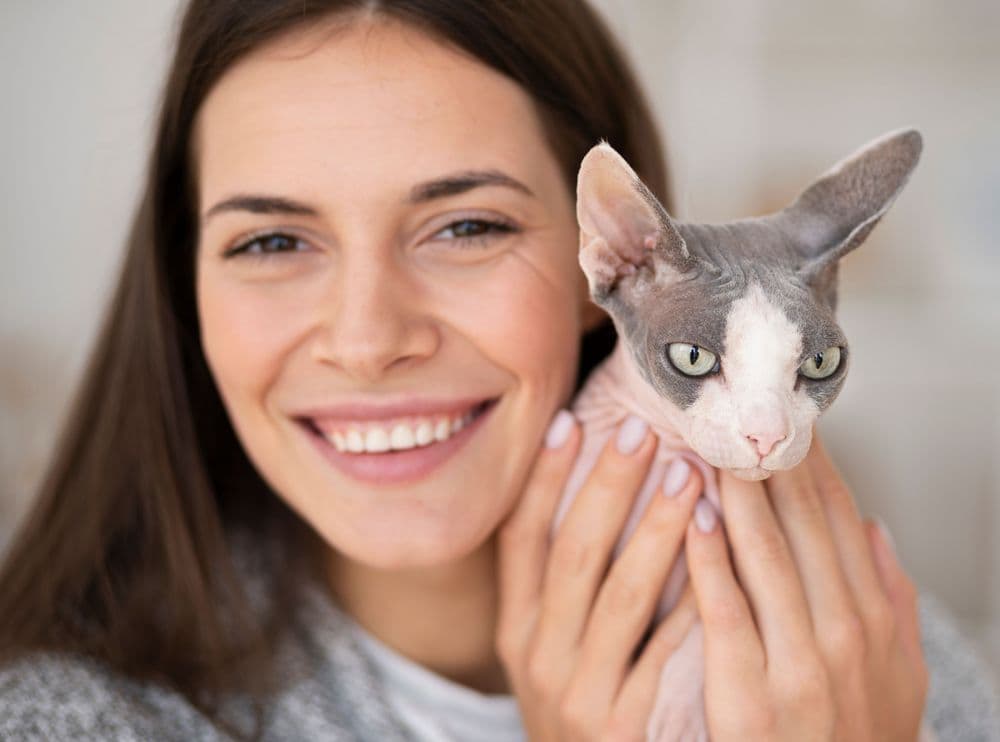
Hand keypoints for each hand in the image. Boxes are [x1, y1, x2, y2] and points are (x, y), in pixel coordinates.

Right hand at [495, 412, 704, 740]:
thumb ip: (569, 588)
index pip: (519, 539)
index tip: (569, 422)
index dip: (540, 479)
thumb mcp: (555, 651)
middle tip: (642, 431)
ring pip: (620, 595)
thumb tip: (598, 488)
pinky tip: (719, 561)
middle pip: (571, 553)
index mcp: (518, 629)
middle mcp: (538, 655)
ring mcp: (577, 692)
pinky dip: (691, 603)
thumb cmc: (585, 710)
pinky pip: (665, 653)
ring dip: (656, 530)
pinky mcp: (622, 726)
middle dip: (607, 486)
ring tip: (690, 477)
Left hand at [685, 432, 928, 740]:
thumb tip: (877, 529)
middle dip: (772, 459)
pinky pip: (727, 610)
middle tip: (741, 407)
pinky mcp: (750, 693)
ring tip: (710, 440)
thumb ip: (892, 600)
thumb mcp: (897, 674)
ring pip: (765, 553)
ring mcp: (799, 661)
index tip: (786, 419)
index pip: (839, 518)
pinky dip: (710, 557)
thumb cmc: (855, 738)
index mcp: (873, 617)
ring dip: (735, 491)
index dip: (813, 462)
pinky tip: (691, 513)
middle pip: (803, 522)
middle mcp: (844, 630)